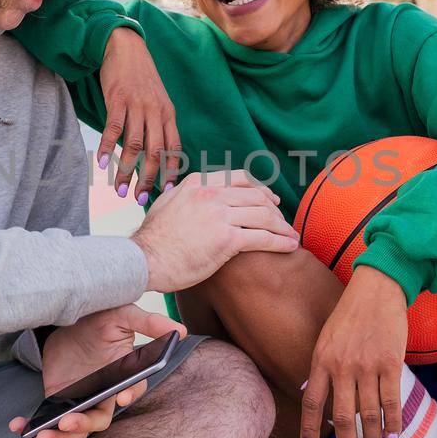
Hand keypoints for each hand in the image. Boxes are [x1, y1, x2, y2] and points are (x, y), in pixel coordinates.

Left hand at [7, 304, 185, 437]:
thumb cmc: (101, 316)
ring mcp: (80, 401)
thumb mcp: (122, 313)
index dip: (129, 396)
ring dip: (58, 436)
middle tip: (67, 421)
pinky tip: (18, 426)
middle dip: (84, 424)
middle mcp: (104, 394)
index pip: (132, 391)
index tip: (121, 397)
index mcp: (124, 376)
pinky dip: (32, 427)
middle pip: (99, 420)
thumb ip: (148, 322)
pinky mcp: (58, 401)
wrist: (68, 318)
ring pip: (74, 429)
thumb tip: (180, 329)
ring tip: (39, 435)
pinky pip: (48, 421)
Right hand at [96, 29, 181, 203]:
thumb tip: (155, 153)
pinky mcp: (118, 100)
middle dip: (147, 179)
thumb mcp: (158, 100)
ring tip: (119, 189)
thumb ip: (158, 124)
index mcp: (168, 115)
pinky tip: (102, 163)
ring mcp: (137, 106)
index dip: (171, 171)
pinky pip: (113, 129)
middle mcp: (156, 112)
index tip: (166, 191)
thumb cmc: (141, 78)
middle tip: (139, 199)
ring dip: (126, 170)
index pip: (174, 148)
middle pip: (155, 152)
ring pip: (133, 145)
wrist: (126, 48)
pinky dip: (107, 148)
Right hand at [129, 170, 299, 292]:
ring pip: (264, 215)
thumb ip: (183, 194)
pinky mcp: (227, 239)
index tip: (271, 200)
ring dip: (283, 227)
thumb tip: (186, 191)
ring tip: (292, 236)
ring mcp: (220, 215)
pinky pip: (263, 238)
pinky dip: (281, 242)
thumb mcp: (166, 203)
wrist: (144, 260)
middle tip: (284, 222)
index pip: (240, 178)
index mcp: (199, 183)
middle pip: (257, 196)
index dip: (260, 189)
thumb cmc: (152, 239)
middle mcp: (212, 194)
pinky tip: (289, 247)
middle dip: (275, 210)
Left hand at [300, 266, 408, 437]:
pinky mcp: (391, 363)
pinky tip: (394, 434)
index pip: (311, 402)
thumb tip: (311, 393)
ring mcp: (367, 365)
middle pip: (342, 416)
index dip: (309, 429)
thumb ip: (321, 367)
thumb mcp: (326, 338)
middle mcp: (342, 366)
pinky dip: (393, 421)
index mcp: (321, 360)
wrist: (377, 288)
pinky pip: (391, 400)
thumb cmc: (350, 314)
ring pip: (369, 413)